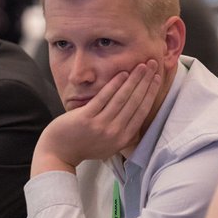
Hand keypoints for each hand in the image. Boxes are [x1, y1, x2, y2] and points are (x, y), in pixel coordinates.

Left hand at [32, 60, 161, 175]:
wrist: (60, 152)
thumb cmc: (84, 146)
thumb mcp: (109, 145)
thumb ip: (124, 134)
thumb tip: (140, 120)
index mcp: (123, 139)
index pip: (142, 111)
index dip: (151, 93)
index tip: (157, 78)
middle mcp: (114, 133)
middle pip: (135, 102)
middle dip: (146, 81)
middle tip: (152, 64)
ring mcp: (100, 126)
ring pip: (122, 98)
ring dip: (134, 79)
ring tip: (141, 66)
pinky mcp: (86, 118)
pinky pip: (103, 98)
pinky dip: (114, 84)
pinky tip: (122, 73)